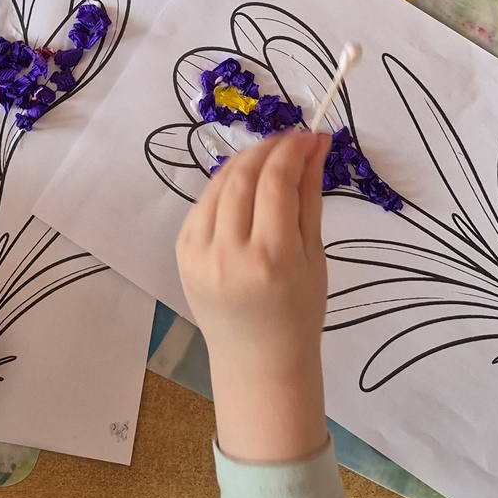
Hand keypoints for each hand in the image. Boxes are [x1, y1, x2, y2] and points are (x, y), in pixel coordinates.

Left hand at [177, 131, 329, 462]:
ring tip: (270, 157)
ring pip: (219, 184)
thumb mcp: (315, 255)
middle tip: (291, 140)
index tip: (310, 135)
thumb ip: (309, 196)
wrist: (258, 362)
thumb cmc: (298, 313)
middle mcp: (229, 254)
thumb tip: (315, 144)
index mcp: (271, 258)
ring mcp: (199, 255)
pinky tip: (244, 185)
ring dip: (246, 161)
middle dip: (268, 148)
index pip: (276, 181)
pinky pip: (203, 204)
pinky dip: (225, 186)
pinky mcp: (182, 254)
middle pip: (244, 176)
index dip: (293, 149)